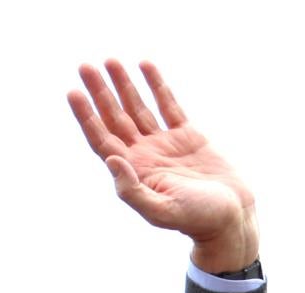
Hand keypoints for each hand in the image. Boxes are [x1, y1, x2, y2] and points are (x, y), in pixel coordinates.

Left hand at [67, 61, 256, 272]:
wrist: (231, 218)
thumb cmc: (196, 220)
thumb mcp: (161, 211)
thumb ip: (132, 190)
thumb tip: (110, 158)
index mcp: (134, 171)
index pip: (102, 138)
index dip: (86, 116)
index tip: (73, 92)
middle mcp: (145, 155)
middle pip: (115, 118)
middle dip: (100, 92)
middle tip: (85, 67)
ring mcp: (165, 144)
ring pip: (138, 107)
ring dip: (123, 85)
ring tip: (110, 61)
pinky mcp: (187, 136)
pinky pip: (168, 104)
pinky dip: (156, 85)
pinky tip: (145, 66)